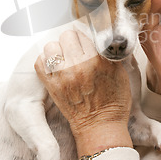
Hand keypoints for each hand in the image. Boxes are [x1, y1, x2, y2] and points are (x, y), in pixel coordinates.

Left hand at [34, 30, 132, 155]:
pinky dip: (46, 62)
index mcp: (97, 60)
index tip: (85, 42)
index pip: (84, 33)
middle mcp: (78, 65)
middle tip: (75, 50)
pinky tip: (55, 66)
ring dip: (57, 50)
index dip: (85, 37)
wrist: (100, 126)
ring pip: (51, 46)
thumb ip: (109, 53)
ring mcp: (63, 76)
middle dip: (71, 41)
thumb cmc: (114, 101)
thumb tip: (103, 35)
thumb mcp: (120, 72)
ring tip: (64, 57)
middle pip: (67, 35)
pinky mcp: (52, 86)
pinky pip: (40, 62)